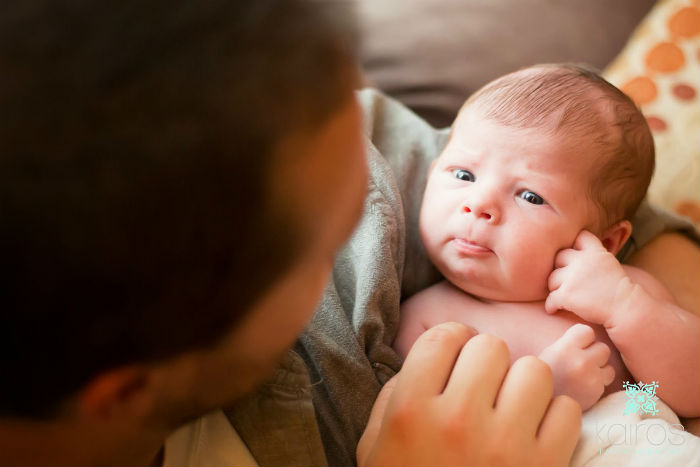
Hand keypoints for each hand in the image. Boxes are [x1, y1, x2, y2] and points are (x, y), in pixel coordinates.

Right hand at [357, 322, 581, 466]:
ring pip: (534, 371)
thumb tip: (433, 359)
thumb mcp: (375, 445)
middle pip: (491, 346)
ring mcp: (506, 445)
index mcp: (411, 410)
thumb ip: (395, 394)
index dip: (453, 342)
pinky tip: (534, 435)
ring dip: (524, 386)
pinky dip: (555, 419)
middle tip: (482, 387)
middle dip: (486, 363)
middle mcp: (458, 420)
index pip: (445, 337)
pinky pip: (567, 411)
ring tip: (511, 409)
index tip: (456, 358)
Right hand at [538, 324, 614, 410]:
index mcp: (564, 348)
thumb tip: (587, 334)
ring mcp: (591, 378)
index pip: (587, 331)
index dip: (584, 338)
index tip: (577, 345)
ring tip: (585, 375)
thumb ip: (568, 343)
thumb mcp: (549, 353)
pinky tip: (584, 387)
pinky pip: (606, 382)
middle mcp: (580, 361)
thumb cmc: (544, 376)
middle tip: (583, 361)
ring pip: (609, 366)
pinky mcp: (597, 393)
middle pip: (603, 347)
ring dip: (600, 370)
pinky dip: (598, 384)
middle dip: (595, 354)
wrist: (539, 406)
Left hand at [546, 230, 633, 325]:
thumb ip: (592, 256)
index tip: (576, 259)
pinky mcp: (566, 294)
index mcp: (595, 252)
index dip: (575, 246)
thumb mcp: (608, 264)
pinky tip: (554, 309)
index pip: (580, 236)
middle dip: (562, 269)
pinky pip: (550, 299)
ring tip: (565, 297)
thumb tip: (572, 252)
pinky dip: (551, 306)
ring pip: (552, 279)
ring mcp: (573, 277)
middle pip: (559, 257)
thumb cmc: (616, 290)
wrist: (626, 309)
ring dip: (556, 289)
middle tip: (567, 281)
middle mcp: (583, 261)